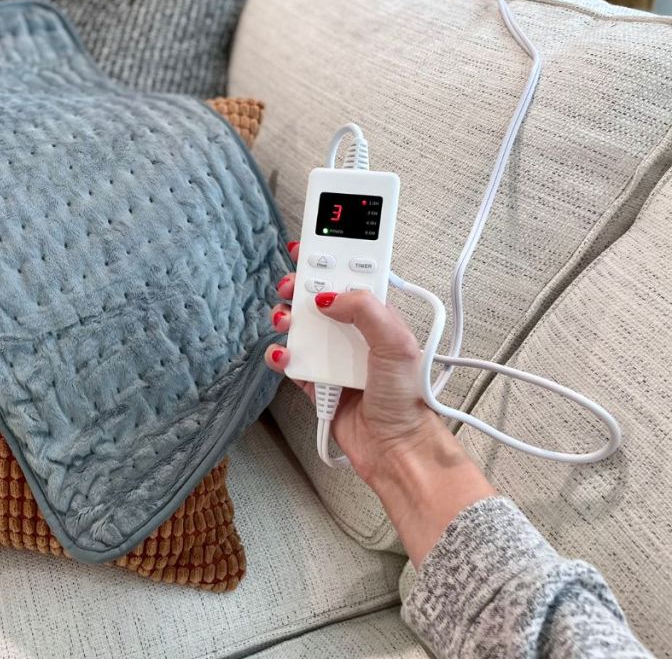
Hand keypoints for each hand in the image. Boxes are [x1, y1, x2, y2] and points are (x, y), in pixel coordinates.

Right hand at [265, 242, 494, 566]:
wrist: (396, 449)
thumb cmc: (408, 400)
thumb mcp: (396, 344)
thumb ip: (365, 310)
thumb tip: (328, 295)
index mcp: (377, 316)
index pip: (351, 276)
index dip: (331, 255)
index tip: (310, 240)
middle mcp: (354, 333)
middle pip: (317, 297)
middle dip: (300, 285)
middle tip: (291, 284)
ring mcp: (334, 357)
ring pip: (300, 326)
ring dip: (286, 319)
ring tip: (285, 321)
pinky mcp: (316, 382)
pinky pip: (291, 361)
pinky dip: (281, 356)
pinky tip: (283, 356)